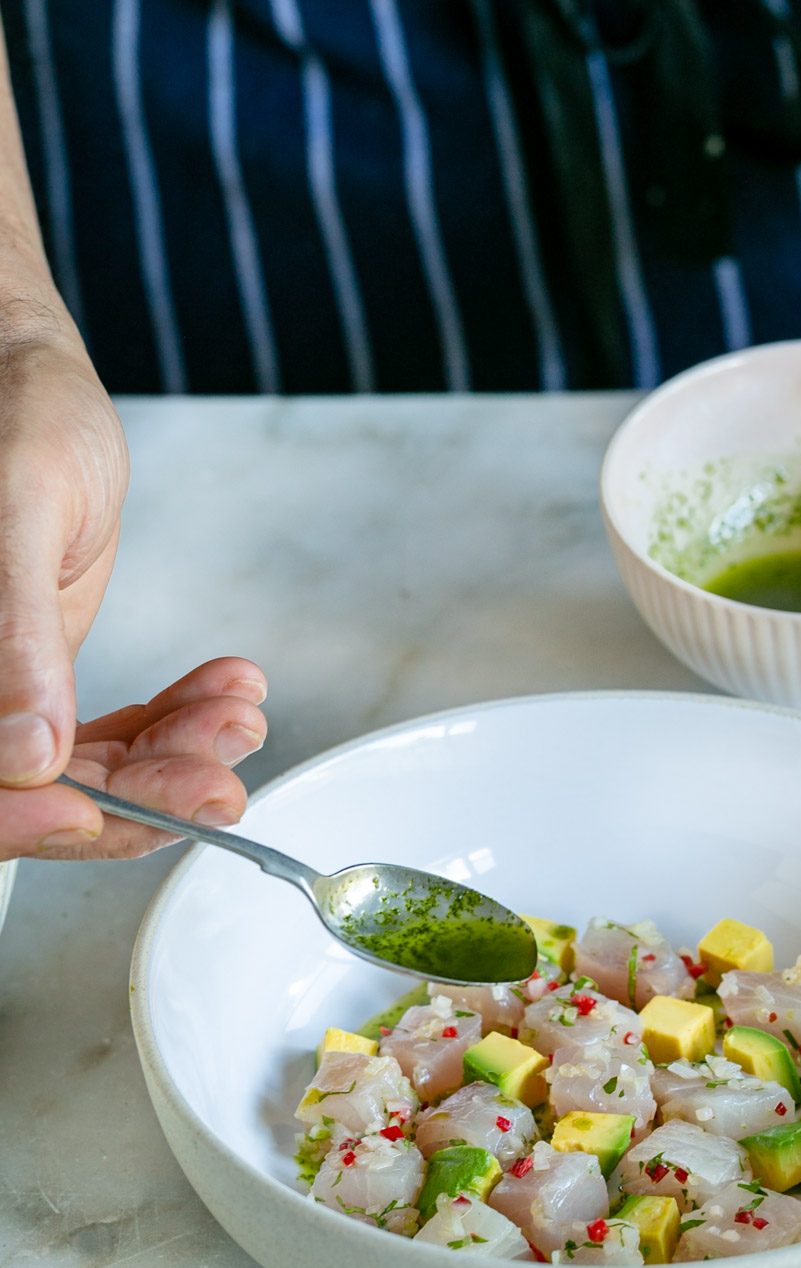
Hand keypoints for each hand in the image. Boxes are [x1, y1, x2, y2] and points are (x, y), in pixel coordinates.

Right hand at [0, 307, 266, 856]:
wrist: (24, 374)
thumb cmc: (8, 413)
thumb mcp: (17, 510)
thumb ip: (14, 636)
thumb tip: (30, 753)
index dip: (36, 821)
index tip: (108, 816)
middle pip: (41, 794)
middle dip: (141, 794)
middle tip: (222, 775)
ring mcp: (5, 692)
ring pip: (88, 772)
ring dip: (177, 756)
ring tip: (238, 714)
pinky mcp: (42, 679)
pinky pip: (110, 732)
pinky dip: (177, 721)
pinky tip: (225, 691)